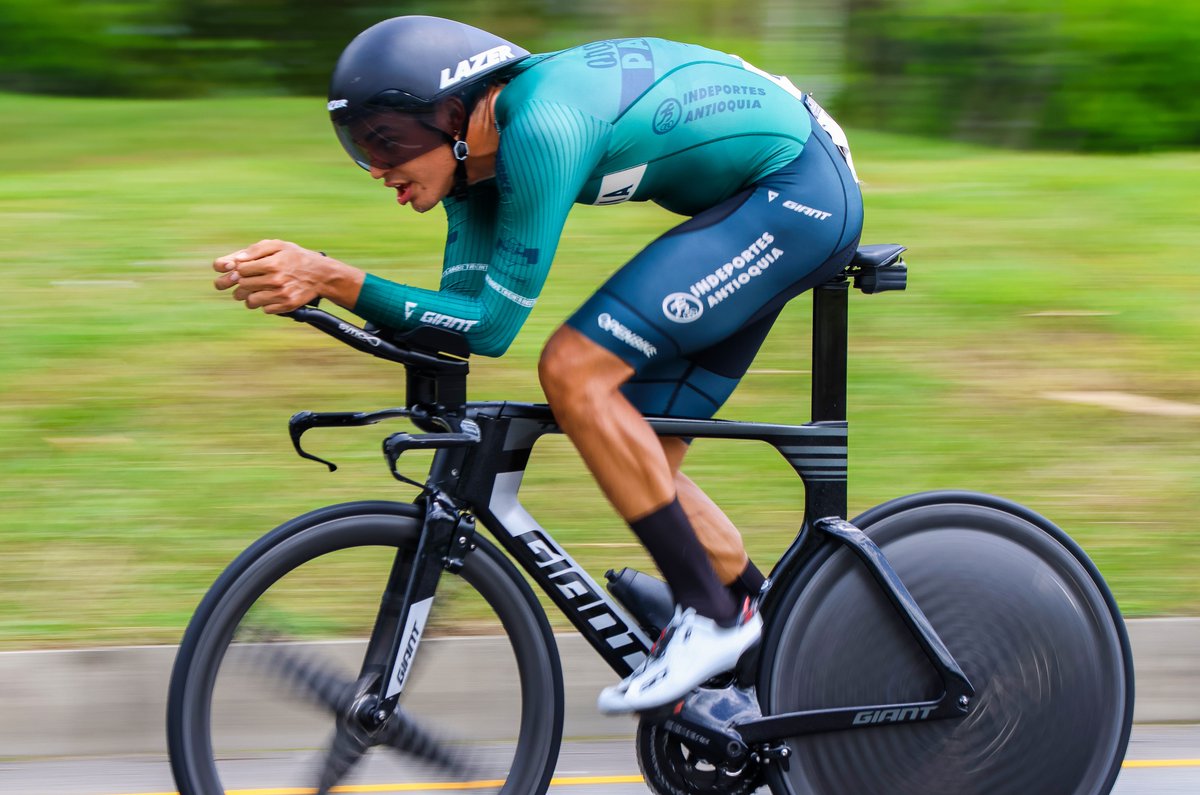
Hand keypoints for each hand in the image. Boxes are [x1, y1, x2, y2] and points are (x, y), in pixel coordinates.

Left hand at [213, 239, 361, 313]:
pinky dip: (264, 304)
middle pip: (242, 286)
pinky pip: (264, 310)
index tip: (238, 271)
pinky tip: (270, 296)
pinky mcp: (286, 305)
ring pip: (250, 302)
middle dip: (239, 284)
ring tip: (255, 290)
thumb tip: (236, 260)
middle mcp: (275, 280)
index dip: (235, 270)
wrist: (321, 274)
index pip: (240, 270)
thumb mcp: (278, 246)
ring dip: (249, 297)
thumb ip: (255, 250)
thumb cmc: (296, 257)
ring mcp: (281, 295)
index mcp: (271, 263)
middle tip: (243, 282)